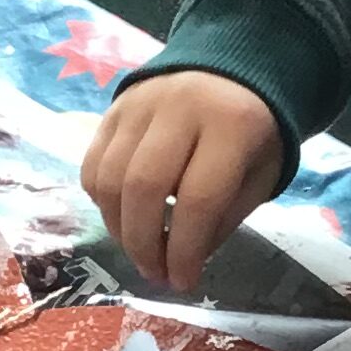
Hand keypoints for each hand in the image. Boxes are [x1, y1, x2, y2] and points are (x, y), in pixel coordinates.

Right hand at [82, 72, 282, 293]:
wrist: (232, 69)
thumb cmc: (251, 134)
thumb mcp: (257, 176)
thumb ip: (222, 219)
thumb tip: (180, 261)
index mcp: (230, 124)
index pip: (199, 198)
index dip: (185, 250)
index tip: (182, 282)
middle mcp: (180, 107)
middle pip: (144, 187)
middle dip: (144, 244)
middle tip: (154, 273)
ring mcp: (140, 103)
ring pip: (110, 178)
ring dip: (119, 228)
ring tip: (139, 251)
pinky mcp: (114, 108)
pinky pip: (93, 164)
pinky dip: (101, 201)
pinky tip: (123, 217)